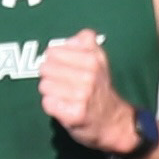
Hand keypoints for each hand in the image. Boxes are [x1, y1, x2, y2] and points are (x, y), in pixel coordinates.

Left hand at [38, 30, 137, 151]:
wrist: (114, 122)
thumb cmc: (100, 89)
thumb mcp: (100, 60)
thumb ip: (87, 41)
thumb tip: (77, 35)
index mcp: (93, 58)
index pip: (52, 52)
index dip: (55, 61)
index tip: (67, 70)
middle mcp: (90, 75)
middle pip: (45, 68)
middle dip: (51, 77)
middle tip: (65, 86)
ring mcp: (83, 95)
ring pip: (44, 85)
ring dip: (51, 93)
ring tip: (66, 97)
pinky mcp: (75, 114)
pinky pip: (48, 103)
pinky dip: (53, 107)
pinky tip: (65, 108)